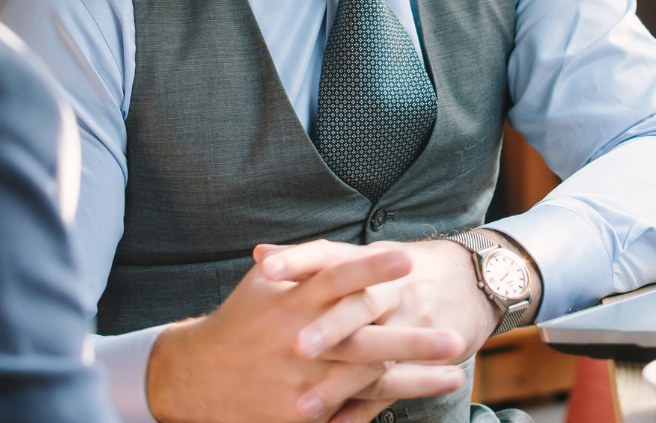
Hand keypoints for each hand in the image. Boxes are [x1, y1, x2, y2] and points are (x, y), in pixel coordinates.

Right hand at [145, 243, 464, 422]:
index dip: (372, 269)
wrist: (199, 378)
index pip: (338, 280)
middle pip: (364, 340)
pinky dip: (383, 409)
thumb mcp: (265, 287)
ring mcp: (303, 384)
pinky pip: (351, 413)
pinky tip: (416, 402)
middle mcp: (301, 344)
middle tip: (453, 336)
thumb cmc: (240, 322)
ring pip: (367, 382)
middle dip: (411, 341)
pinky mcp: (302, 416)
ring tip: (456, 375)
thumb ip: (302, 266)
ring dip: (414, 380)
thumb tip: (337, 248)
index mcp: (293, 304)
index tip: (407, 260)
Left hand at [257, 232, 542, 422]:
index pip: (330, 256)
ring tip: (304, 408)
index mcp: (369, 263)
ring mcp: (412, 325)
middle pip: (359, 306)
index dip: (298, 261)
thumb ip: (308, 262)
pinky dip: (363, 411)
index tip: (263, 270)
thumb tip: (258, 255)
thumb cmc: (401, 270)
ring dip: (340, 384)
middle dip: (330, 327)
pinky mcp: (425, 359)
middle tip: (297, 347)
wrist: (473, 280)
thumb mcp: (361, 258)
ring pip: (376, 356)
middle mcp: (392, 291)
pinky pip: (393, 388)